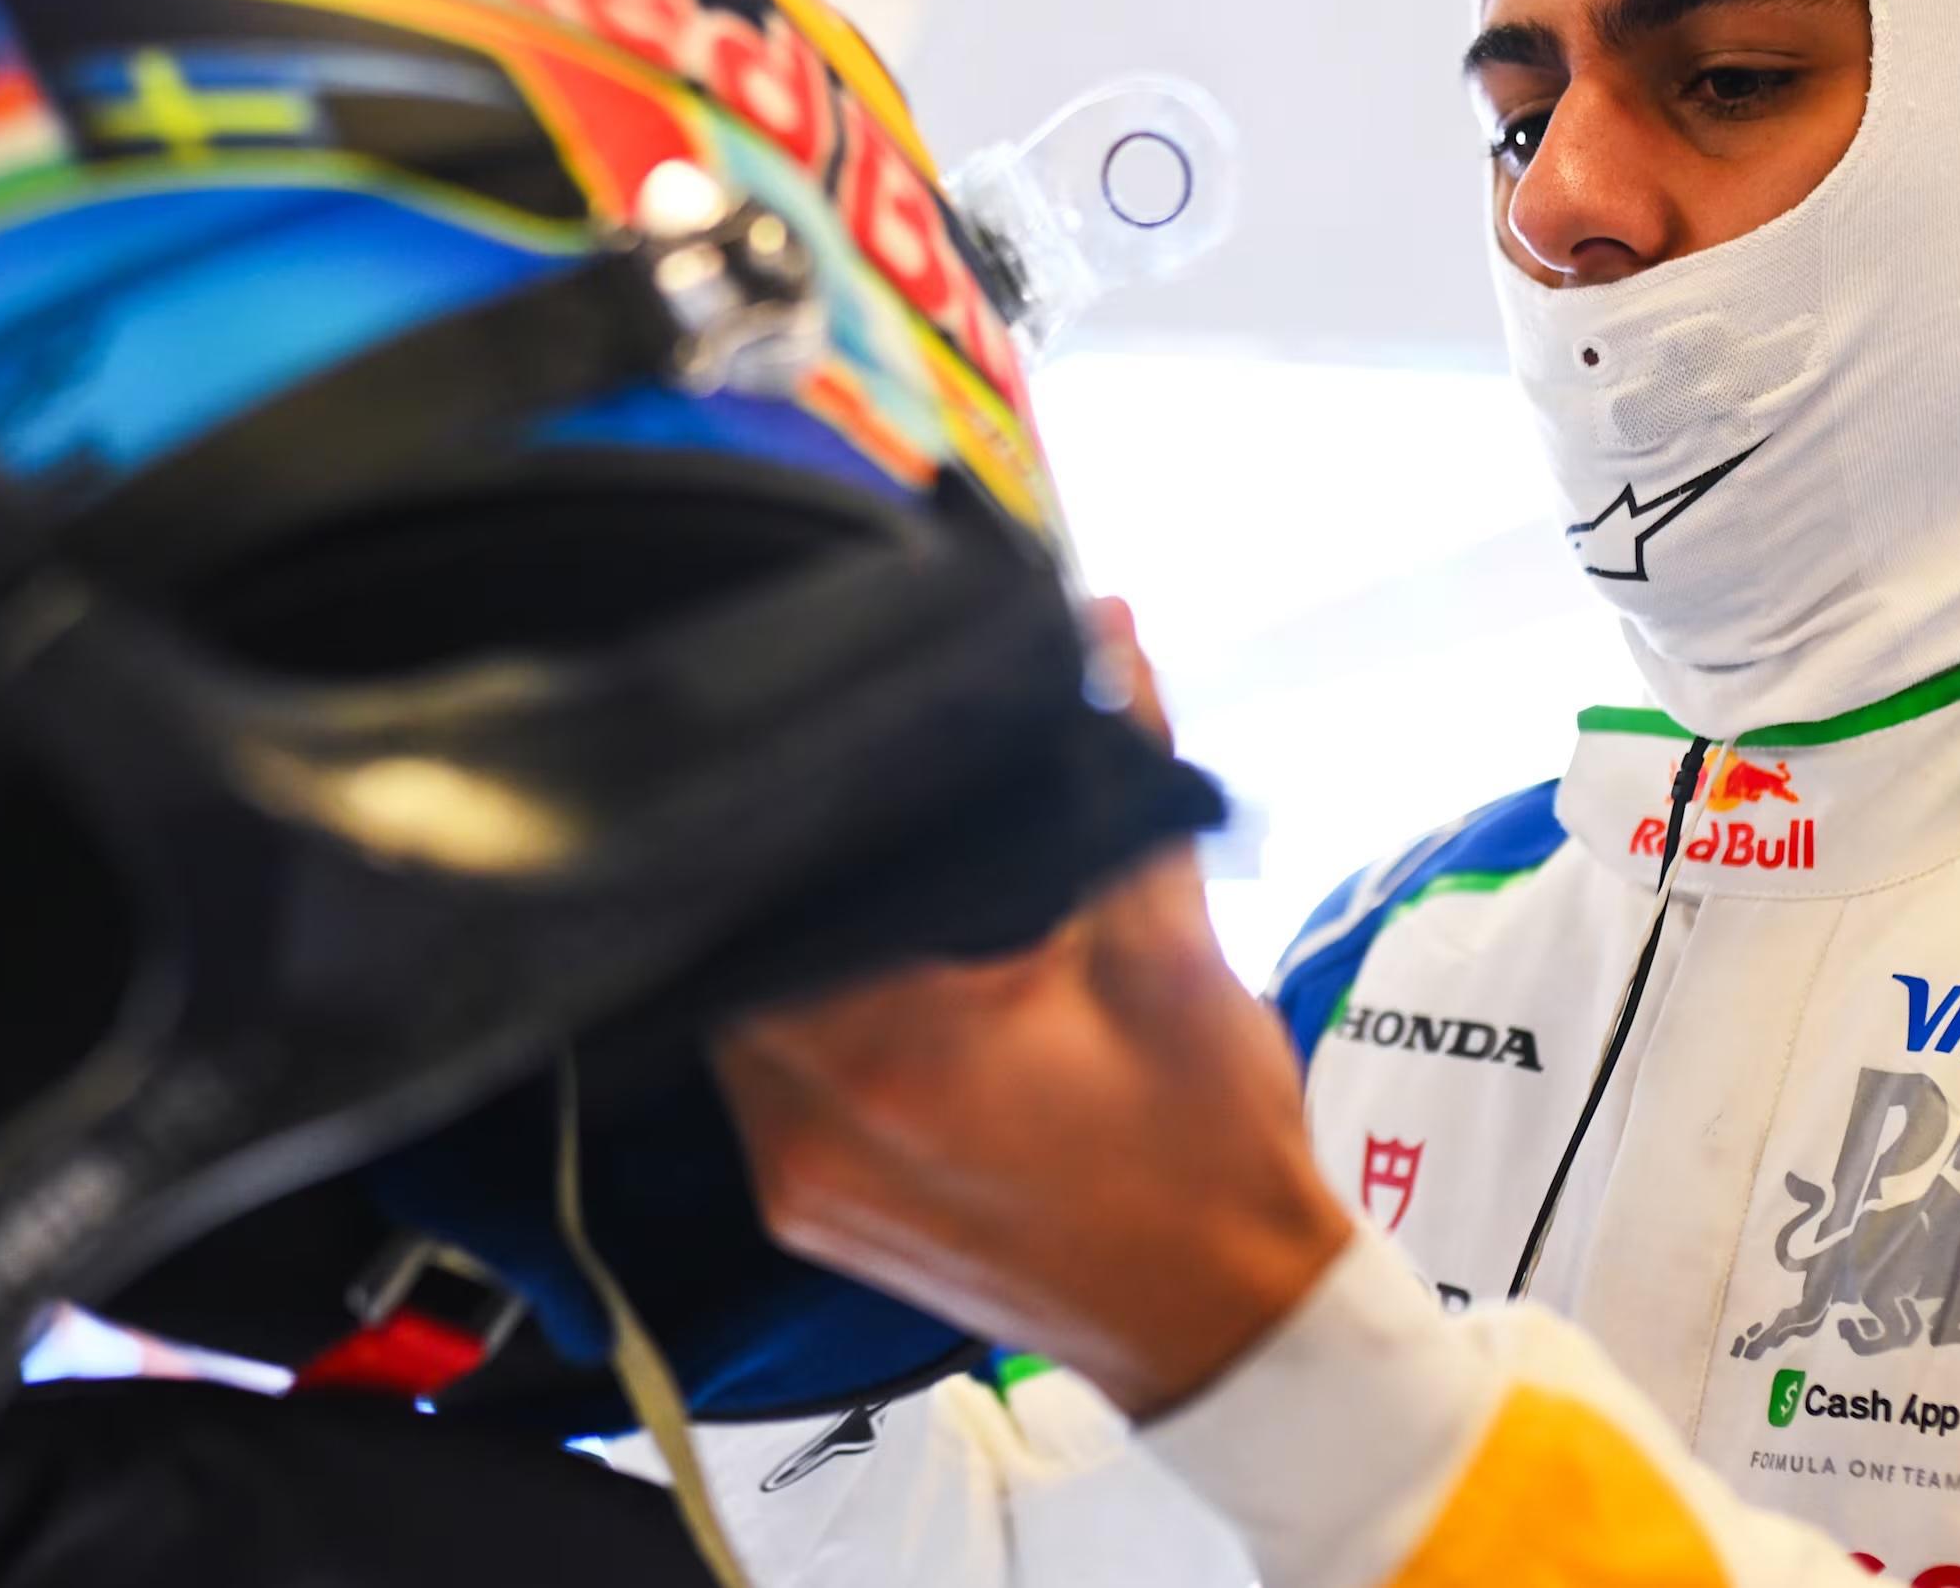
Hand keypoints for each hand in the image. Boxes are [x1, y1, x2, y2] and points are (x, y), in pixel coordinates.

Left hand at [711, 604, 1352, 1419]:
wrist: (1225, 1322)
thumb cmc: (1209, 1155)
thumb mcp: (1172, 944)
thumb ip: (1122, 780)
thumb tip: (1107, 637)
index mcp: (889, 1050)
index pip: (771, 889)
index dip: (786, 810)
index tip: (823, 753)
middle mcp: (812, 1126)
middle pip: (734, 950)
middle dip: (790, 875)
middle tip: (845, 809)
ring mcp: (801, 1185)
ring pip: (734, 1020)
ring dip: (789, 953)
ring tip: (865, 893)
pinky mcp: (812, 1219)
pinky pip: (761, 1091)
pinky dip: (800, 1029)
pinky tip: (868, 990)